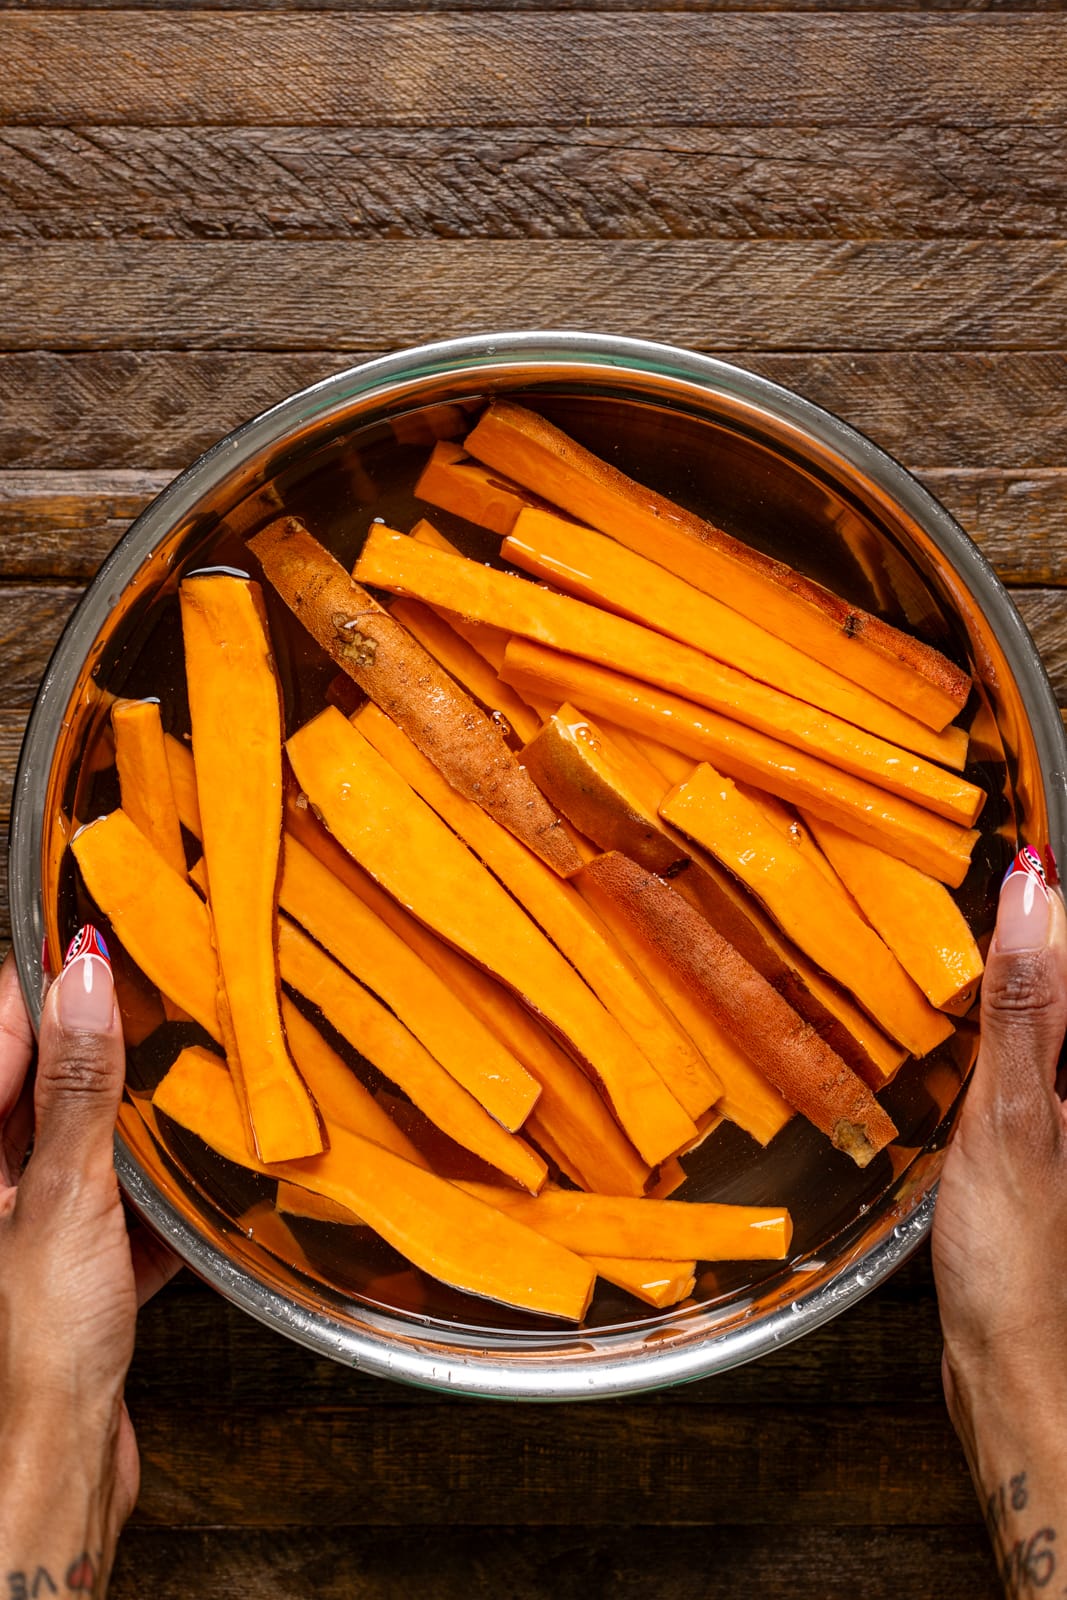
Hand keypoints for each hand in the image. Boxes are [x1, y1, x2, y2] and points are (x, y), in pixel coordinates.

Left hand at [0, 931, 178, 1597]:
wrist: (60, 1470)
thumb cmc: (37, 1349)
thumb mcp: (65, 1195)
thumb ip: (79, 1083)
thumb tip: (84, 974)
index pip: (2, 1029)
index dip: (51, 979)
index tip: (106, 932)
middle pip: (47, 1079)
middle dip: (107, 1041)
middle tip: (170, 995)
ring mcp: (32, 1224)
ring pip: (89, 1137)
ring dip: (139, 1115)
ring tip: (196, 1078)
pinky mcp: (75, 1266)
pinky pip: (121, 1199)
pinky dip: (159, 1186)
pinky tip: (201, 1179)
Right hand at [932, 854, 1066, 1592]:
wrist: (1007, 1353)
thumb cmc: (1017, 1251)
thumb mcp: (1014, 1109)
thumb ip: (1023, 997)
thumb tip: (1033, 888)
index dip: (1041, 887)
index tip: (998, 833)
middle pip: (1054, 970)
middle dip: (1015, 920)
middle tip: (963, 871)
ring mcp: (1065, 1097)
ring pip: (1037, 1003)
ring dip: (994, 965)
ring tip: (934, 931)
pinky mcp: (1041, 1119)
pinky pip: (1021, 1038)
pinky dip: (984, 1013)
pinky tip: (942, 1013)